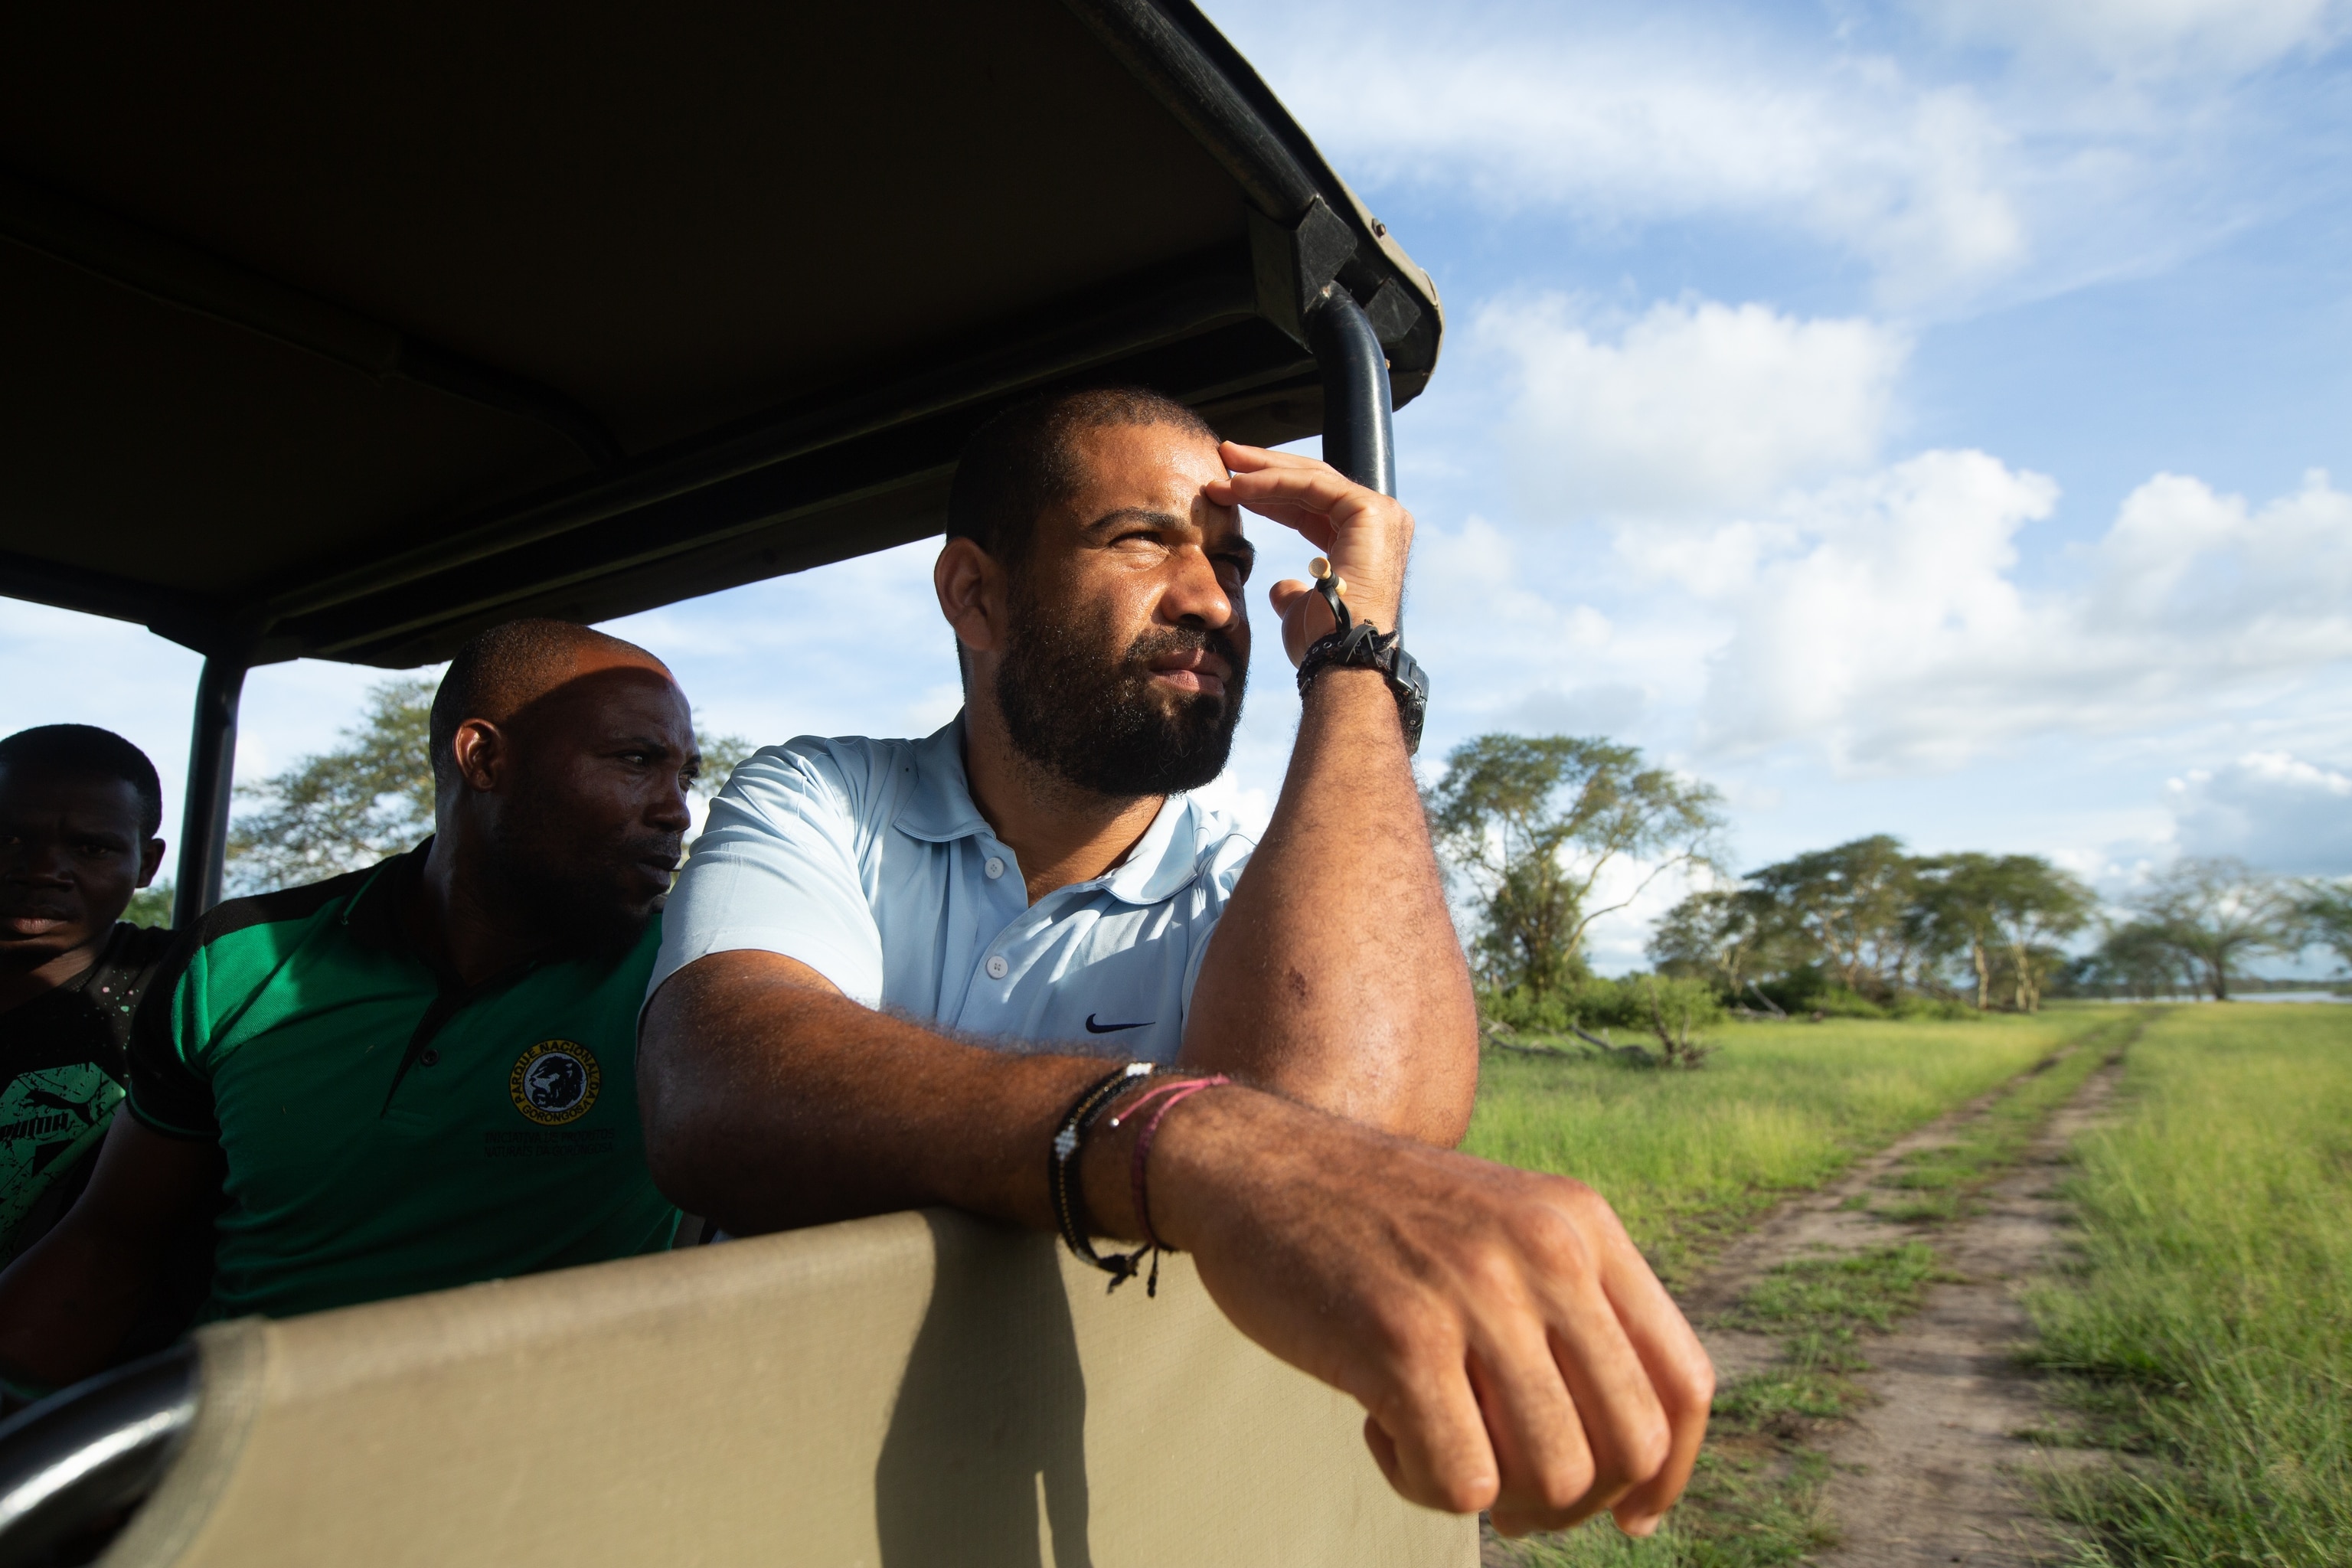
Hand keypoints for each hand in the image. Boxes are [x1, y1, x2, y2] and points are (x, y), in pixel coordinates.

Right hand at [1108, 1089, 1712, 1536]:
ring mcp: (1475, 1294)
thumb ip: (1569, 1310)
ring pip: (1556, 1475)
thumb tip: (1633, 1466)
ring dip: (1500, 1499)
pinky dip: (1424, 1487)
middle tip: (1513, 1495)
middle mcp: (1545, 1252)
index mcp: (1581, 1225)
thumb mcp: (1500, 1231)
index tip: (1628, 1513)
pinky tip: (1379, 1430)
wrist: (1253, 1161)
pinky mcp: (1400, 1340)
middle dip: (1578, 1501)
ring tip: (1434, 1445)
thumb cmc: (1373, 1220)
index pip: (1684, 1381)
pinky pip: (1465, 1484)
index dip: (1667, 1471)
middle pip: (1630, 1443)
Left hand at [1206, 442, 1414, 666]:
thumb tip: (1282, 588)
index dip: (1269, 494)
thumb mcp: (1302, 609)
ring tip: (1223, 465)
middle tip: (1225, 456)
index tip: (1229, 487)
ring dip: (1263, 470)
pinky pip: (1311, 485)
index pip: (1311, 506)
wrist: (1338, 659)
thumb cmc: (1321, 644)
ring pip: (1311, 478)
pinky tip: (1238, 486)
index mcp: (1363, 544)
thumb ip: (1295, 591)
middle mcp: (1379, 524)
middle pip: (1313, 484)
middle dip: (1265, 469)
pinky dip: (1272, 482)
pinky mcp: (1369, 510)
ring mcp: (1380, 514)